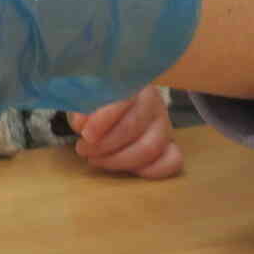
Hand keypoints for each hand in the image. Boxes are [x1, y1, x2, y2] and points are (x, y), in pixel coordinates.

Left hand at [68, 90, 182, 178]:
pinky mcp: (170, 144)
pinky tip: (127, 170)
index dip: (104, 119)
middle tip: (84, 149)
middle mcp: (153, 102)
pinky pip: (172, 162)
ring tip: (96, 159)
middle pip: (134, 127)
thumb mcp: (84, 97)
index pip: (123, 100)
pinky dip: (149, 171)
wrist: (112, 107)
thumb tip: (82, 123)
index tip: (86, 134)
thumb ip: (81, 106)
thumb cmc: (97, 100)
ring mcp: (164, 124)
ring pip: (150, 148)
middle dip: (105, 144)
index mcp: (133, 83)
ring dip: (119, 160)